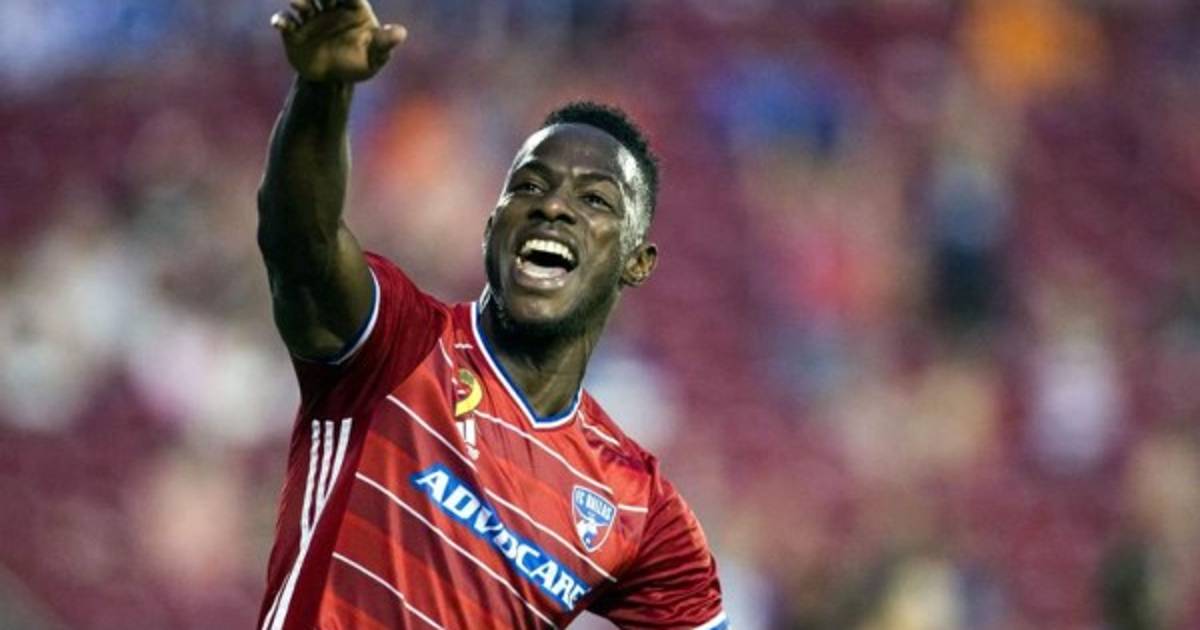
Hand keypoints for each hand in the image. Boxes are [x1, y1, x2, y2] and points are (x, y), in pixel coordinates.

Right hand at [270, 0, 405, 82]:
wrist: (333, 79)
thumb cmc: (359, 63)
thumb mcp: (375, 56)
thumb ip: (385, 43)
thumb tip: (401, 33)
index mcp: (352, 8)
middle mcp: (329, 7)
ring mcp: (311, 17)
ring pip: (303, 3)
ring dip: (300, 2)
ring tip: (299, 4)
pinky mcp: (294, 31)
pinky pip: (285, 21)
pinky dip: (281, 21)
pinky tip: (280, 24)